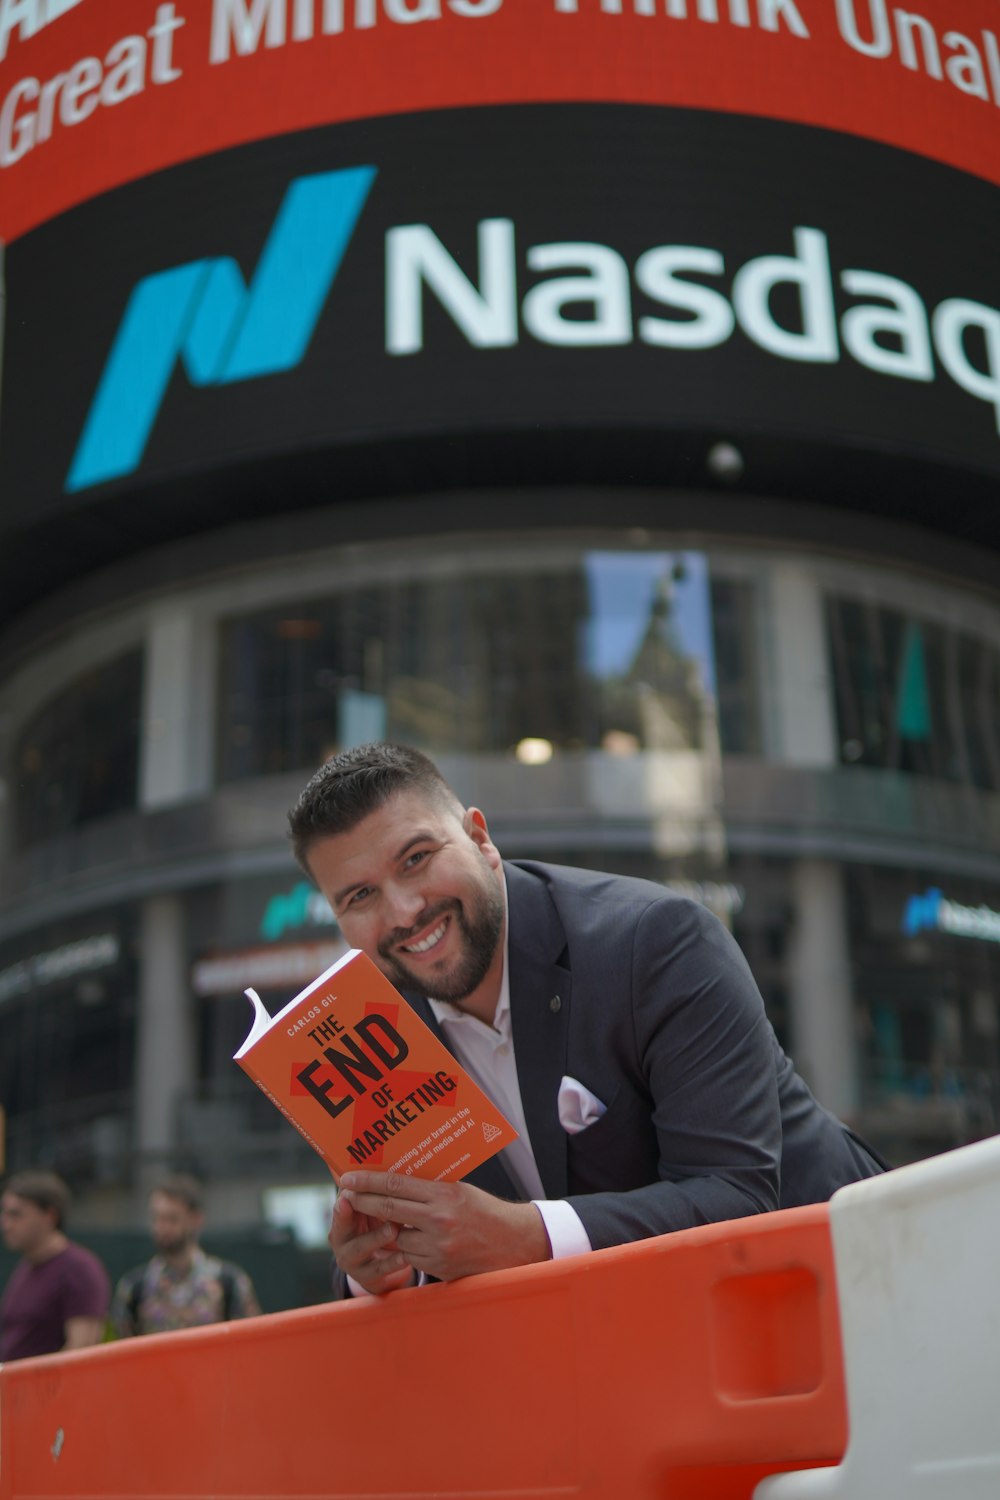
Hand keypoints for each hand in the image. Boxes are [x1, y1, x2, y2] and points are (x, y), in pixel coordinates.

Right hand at [328, 1190, 416, 1295]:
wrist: (379, 1262)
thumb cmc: (377, 1223)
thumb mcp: (372, 1209)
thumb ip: (375, 1191)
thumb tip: (388, 1158)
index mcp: (341, 1216)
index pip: (341, 1203)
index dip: (347, 1196)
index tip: (349, 1191)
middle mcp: (341, 1237)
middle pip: (344, 1225)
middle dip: (359, 1213)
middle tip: (377, 1204)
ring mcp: (351, 1258)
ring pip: (361, 1247)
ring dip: (377, 1237)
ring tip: (394, 1229)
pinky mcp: (366, 1275)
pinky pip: (379, 1268)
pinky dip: (392, 1262)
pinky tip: (406, 1256)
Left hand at [337, 1171, 551, 1281]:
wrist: (512, 1243)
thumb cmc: (483, 1211)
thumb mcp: (458, 1190)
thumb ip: (428, 1189)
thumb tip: (392, 1182)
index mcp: (443, 1194)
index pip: (396, 1185)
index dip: (368, 1182)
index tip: (347, 1178)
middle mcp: (439, 1220)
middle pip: (388, 1210)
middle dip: (362, 1202)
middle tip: (345, 1195)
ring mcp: (438, 1246)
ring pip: (396, 1237)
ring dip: (387, 1230)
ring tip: (382, 1221)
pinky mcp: (438, 1267)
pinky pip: (411, 1256)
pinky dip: (407, 1248)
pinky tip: (413, 1241)